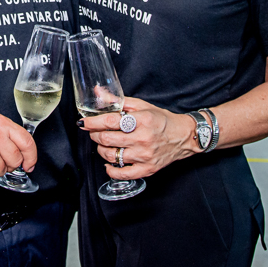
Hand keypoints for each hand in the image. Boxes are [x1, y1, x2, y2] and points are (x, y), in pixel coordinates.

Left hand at [78, 97, 196, 179]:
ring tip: (103, 144)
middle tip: (94, 132)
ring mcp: (145, 155)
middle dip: (95, 135)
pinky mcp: (148, 169)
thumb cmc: (162, 120)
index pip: (110, 121)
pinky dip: (111, 170)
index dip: (93, 122)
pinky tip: (109, 164)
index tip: (84, 122)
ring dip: (101, 150)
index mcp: (142, 120)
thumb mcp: (141, 106)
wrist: (184, 136)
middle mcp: (143, 138)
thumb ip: (118, 101)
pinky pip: (123, 174)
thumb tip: (98, 93)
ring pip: (111, 156)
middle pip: (107, 139)